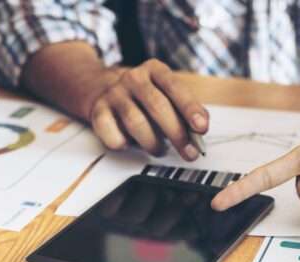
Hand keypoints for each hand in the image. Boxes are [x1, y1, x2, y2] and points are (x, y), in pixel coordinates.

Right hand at [89, 59, 208, 160]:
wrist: (100, 89)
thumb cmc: (143, 97)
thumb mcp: (165, 93)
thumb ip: (183, 109)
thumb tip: (198, 131)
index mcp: (154, 69)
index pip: (175, 87)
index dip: (190, 108)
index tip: (201, 128)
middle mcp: (133, 78)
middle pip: (157, 106)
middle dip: (177, 134)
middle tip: (189, 152)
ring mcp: (114, 94)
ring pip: (136, 123)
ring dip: (153, 143)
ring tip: (160, 150)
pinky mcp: (98, 112)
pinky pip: (114, 137)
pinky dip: (126, 145)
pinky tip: (131, 143)